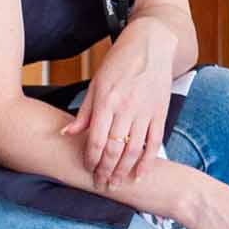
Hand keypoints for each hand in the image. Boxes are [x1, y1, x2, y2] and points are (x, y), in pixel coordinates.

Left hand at [62, 40, 173, 185]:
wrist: (150, 45)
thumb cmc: (119, 62)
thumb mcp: (96, 83)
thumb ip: (85, 112)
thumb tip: (67, 134)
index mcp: (106, 101)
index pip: (96, 140)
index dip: (91, 159)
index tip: (88, 170)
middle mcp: (126, 108)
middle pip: (114, 149)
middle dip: (106, 170)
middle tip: (101, 184)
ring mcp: (145, 111)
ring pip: (134, 150)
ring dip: (124, 170)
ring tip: (117, 184)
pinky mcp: (160, 112)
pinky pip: (155, 142)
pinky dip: (148, 161)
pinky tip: (141, 174)